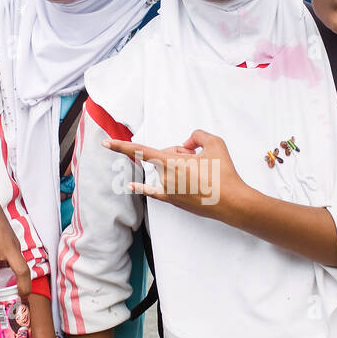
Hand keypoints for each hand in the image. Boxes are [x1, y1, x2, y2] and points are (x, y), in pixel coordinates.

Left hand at [105, 129, 246, 222]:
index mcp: (170, 161)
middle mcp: (164, 176)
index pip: (140, 151)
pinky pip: (153, 192)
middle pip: (163, 155)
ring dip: (178, 167)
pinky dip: (142, 189)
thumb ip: (197, 135)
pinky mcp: (172, 200)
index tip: (105, 142)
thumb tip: (187, 144)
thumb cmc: (223, 173)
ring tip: (201, 174)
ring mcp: (167, 190)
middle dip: (178, 153)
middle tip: (200, 159)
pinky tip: (131, 187)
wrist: (231, 201)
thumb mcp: (214, 143)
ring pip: (165, 170)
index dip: (121, 146)